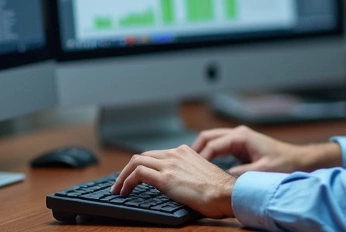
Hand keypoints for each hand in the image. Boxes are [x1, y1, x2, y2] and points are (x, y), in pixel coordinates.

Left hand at [111, 145, 235, 218]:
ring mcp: (170, 164)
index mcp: (184, 152)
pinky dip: (126, 181)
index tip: (133, 177)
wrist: (227, 193)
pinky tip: (124, 191)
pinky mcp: (165, 177)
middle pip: (142, 156)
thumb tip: (178, 183)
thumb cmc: (219, 190)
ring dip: (122, 176)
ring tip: (118, 189)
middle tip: (120, 183)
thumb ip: (187, 172)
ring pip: (135, 162)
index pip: (155, 154)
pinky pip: (137, 174)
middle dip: (127, 170)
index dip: (141, 165)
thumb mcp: (201, 173)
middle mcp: (175, 154)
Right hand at [192, 125, 341, 175]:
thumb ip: (240, 175)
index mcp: (241, 136)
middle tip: (185, 165)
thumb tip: (220, 180)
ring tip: (191, 167)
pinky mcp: (241, 146)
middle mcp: (238, 134)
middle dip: (195, 150)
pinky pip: (219, 148)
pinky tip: (205, 168)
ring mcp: (239, 138)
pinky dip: (210, 154)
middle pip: (208, 137)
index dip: (200, 157)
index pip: (212, 144)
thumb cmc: (284, 164)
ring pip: (212, 141)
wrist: (299, 161)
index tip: (192, 171)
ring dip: (202, 151)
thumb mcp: (261, 171)